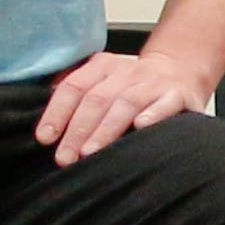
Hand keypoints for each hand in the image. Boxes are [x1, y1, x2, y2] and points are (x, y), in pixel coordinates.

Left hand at [34, 42, 218, 166]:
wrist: (179, 70)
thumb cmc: (132, 86)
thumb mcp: (101, 80)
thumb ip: (75, 94)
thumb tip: (45, 122)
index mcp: (102, 67)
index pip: (74, 87)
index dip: (57, 113)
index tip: (45, 138)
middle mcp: (126, 72)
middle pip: (96, 99)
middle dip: (77, 130)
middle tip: (65, 158)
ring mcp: (152, 83)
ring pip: (125, 103)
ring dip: (106, 129)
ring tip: (90, 152)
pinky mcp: (177, 95)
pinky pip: (165, 103)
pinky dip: (153, 114)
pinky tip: (141, 127)